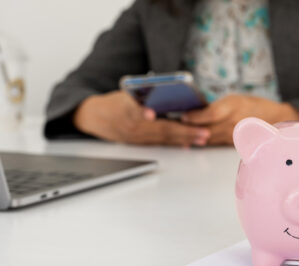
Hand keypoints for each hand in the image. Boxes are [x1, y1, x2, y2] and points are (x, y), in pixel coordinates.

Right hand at [73, 91, 209, 146]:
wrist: (96, 118)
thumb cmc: (115, 101)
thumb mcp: (126, 92)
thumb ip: (144, 93)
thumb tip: (168, 89)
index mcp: (125, 109)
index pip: (134, 110)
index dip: (142, 111)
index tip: (150, 113)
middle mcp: (131, 126)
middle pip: (161, 129)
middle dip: (184, 131)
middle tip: (203, 132)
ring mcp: (136, 137)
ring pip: (164, 139)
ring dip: (185, 139)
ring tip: (203, 138)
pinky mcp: (140, 144)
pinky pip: (161, 144)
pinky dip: (175, 143)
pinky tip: (189, 144)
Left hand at [180, 94, 298, 144]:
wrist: (274, 120)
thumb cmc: (252, 106)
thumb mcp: (234, 100)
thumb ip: (215, 107)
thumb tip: (192, 113)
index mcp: (233, 107)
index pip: (210, 114)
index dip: (194, 116)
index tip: (182, 115)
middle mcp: (233, 122)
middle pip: (205, 128)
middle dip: (188, 128)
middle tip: (171, 126)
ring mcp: (232, 135)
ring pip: (207, 137)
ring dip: (191, 136)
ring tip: (175, 134)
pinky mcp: (232, 143)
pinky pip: (213, 143)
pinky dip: (200, 142)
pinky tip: (188, 142)